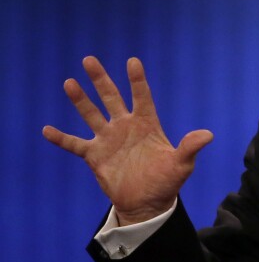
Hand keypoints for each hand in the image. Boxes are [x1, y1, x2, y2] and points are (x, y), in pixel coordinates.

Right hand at [43, 56, 212, 224]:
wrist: (147, 202)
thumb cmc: (167, 181)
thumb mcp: (182, 165)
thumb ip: (190, 148)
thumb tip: (208, 135)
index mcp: (147, 124)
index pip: (142, 97)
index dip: (137, 80)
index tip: (132, 61)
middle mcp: (125, 127)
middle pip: (111, 98)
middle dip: (101, 80)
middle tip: (89, 59)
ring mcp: (108, 140)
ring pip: (91, 115)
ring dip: (80, 100)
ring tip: (69, 83)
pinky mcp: (95, 156)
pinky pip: (75, 144)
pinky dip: (61, 138)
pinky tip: (46, 129)